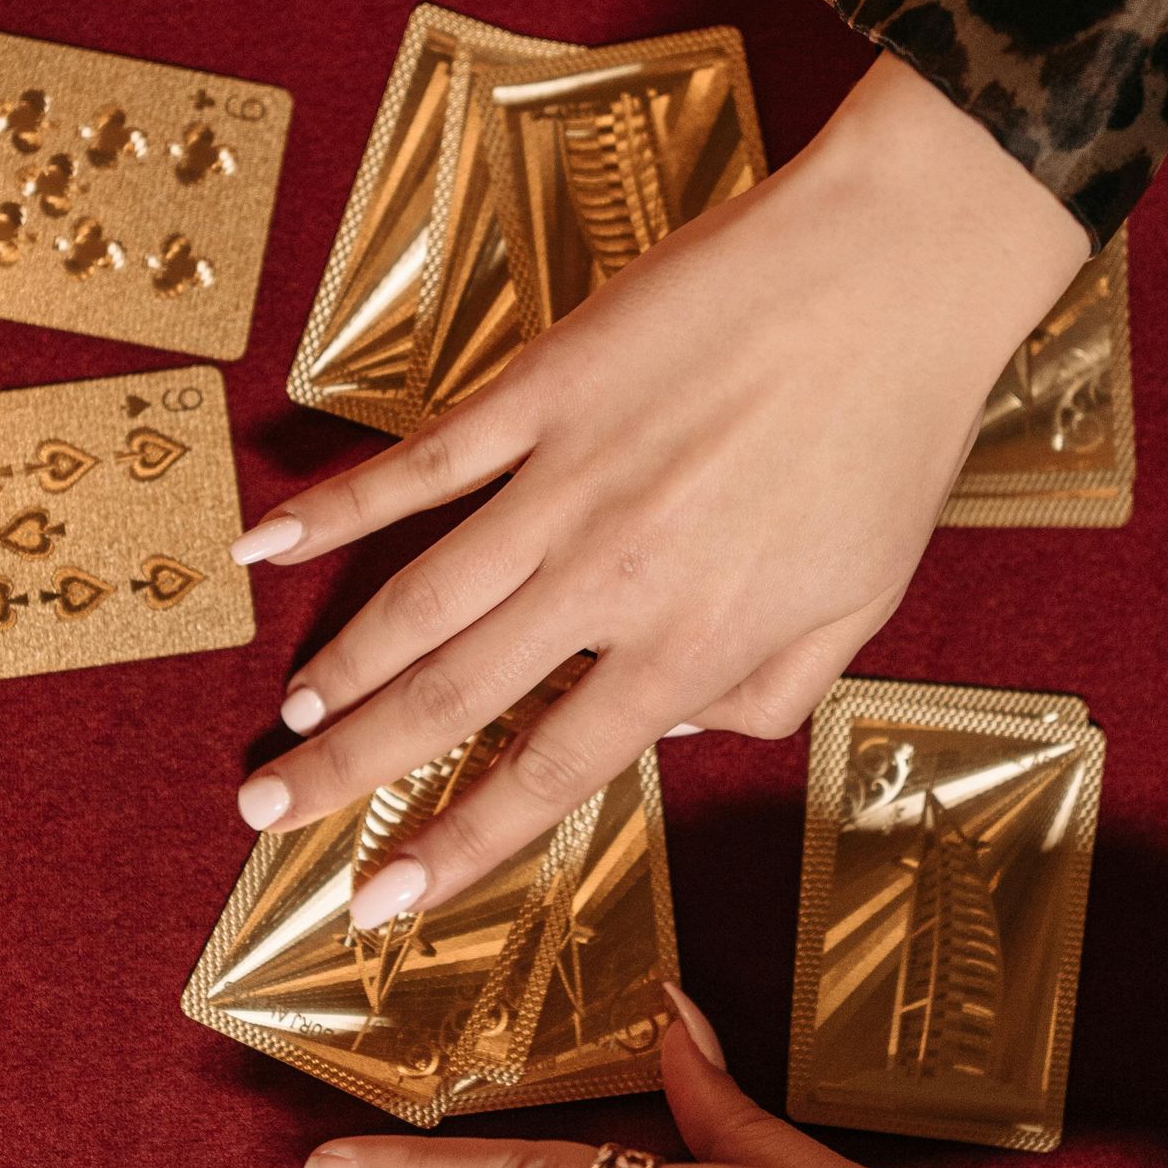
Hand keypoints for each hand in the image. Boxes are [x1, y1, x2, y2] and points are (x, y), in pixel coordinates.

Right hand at [232, 56, 1088, 925]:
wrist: (899, 268)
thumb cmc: (896, 433)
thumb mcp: (864, 600)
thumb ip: (768, 692)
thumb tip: (673, 738)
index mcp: (692, 642)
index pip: (551, 771)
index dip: (457, 844)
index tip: (383, 899)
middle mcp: (611, 578)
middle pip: (452, 697)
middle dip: (350, 769)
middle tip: (267, 814)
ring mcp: (564, 481)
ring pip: (421, 600)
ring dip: (340, 670)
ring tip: (285, 721)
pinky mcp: (541, 390)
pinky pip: (419, 465)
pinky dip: (336, 508)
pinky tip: (269, 545)